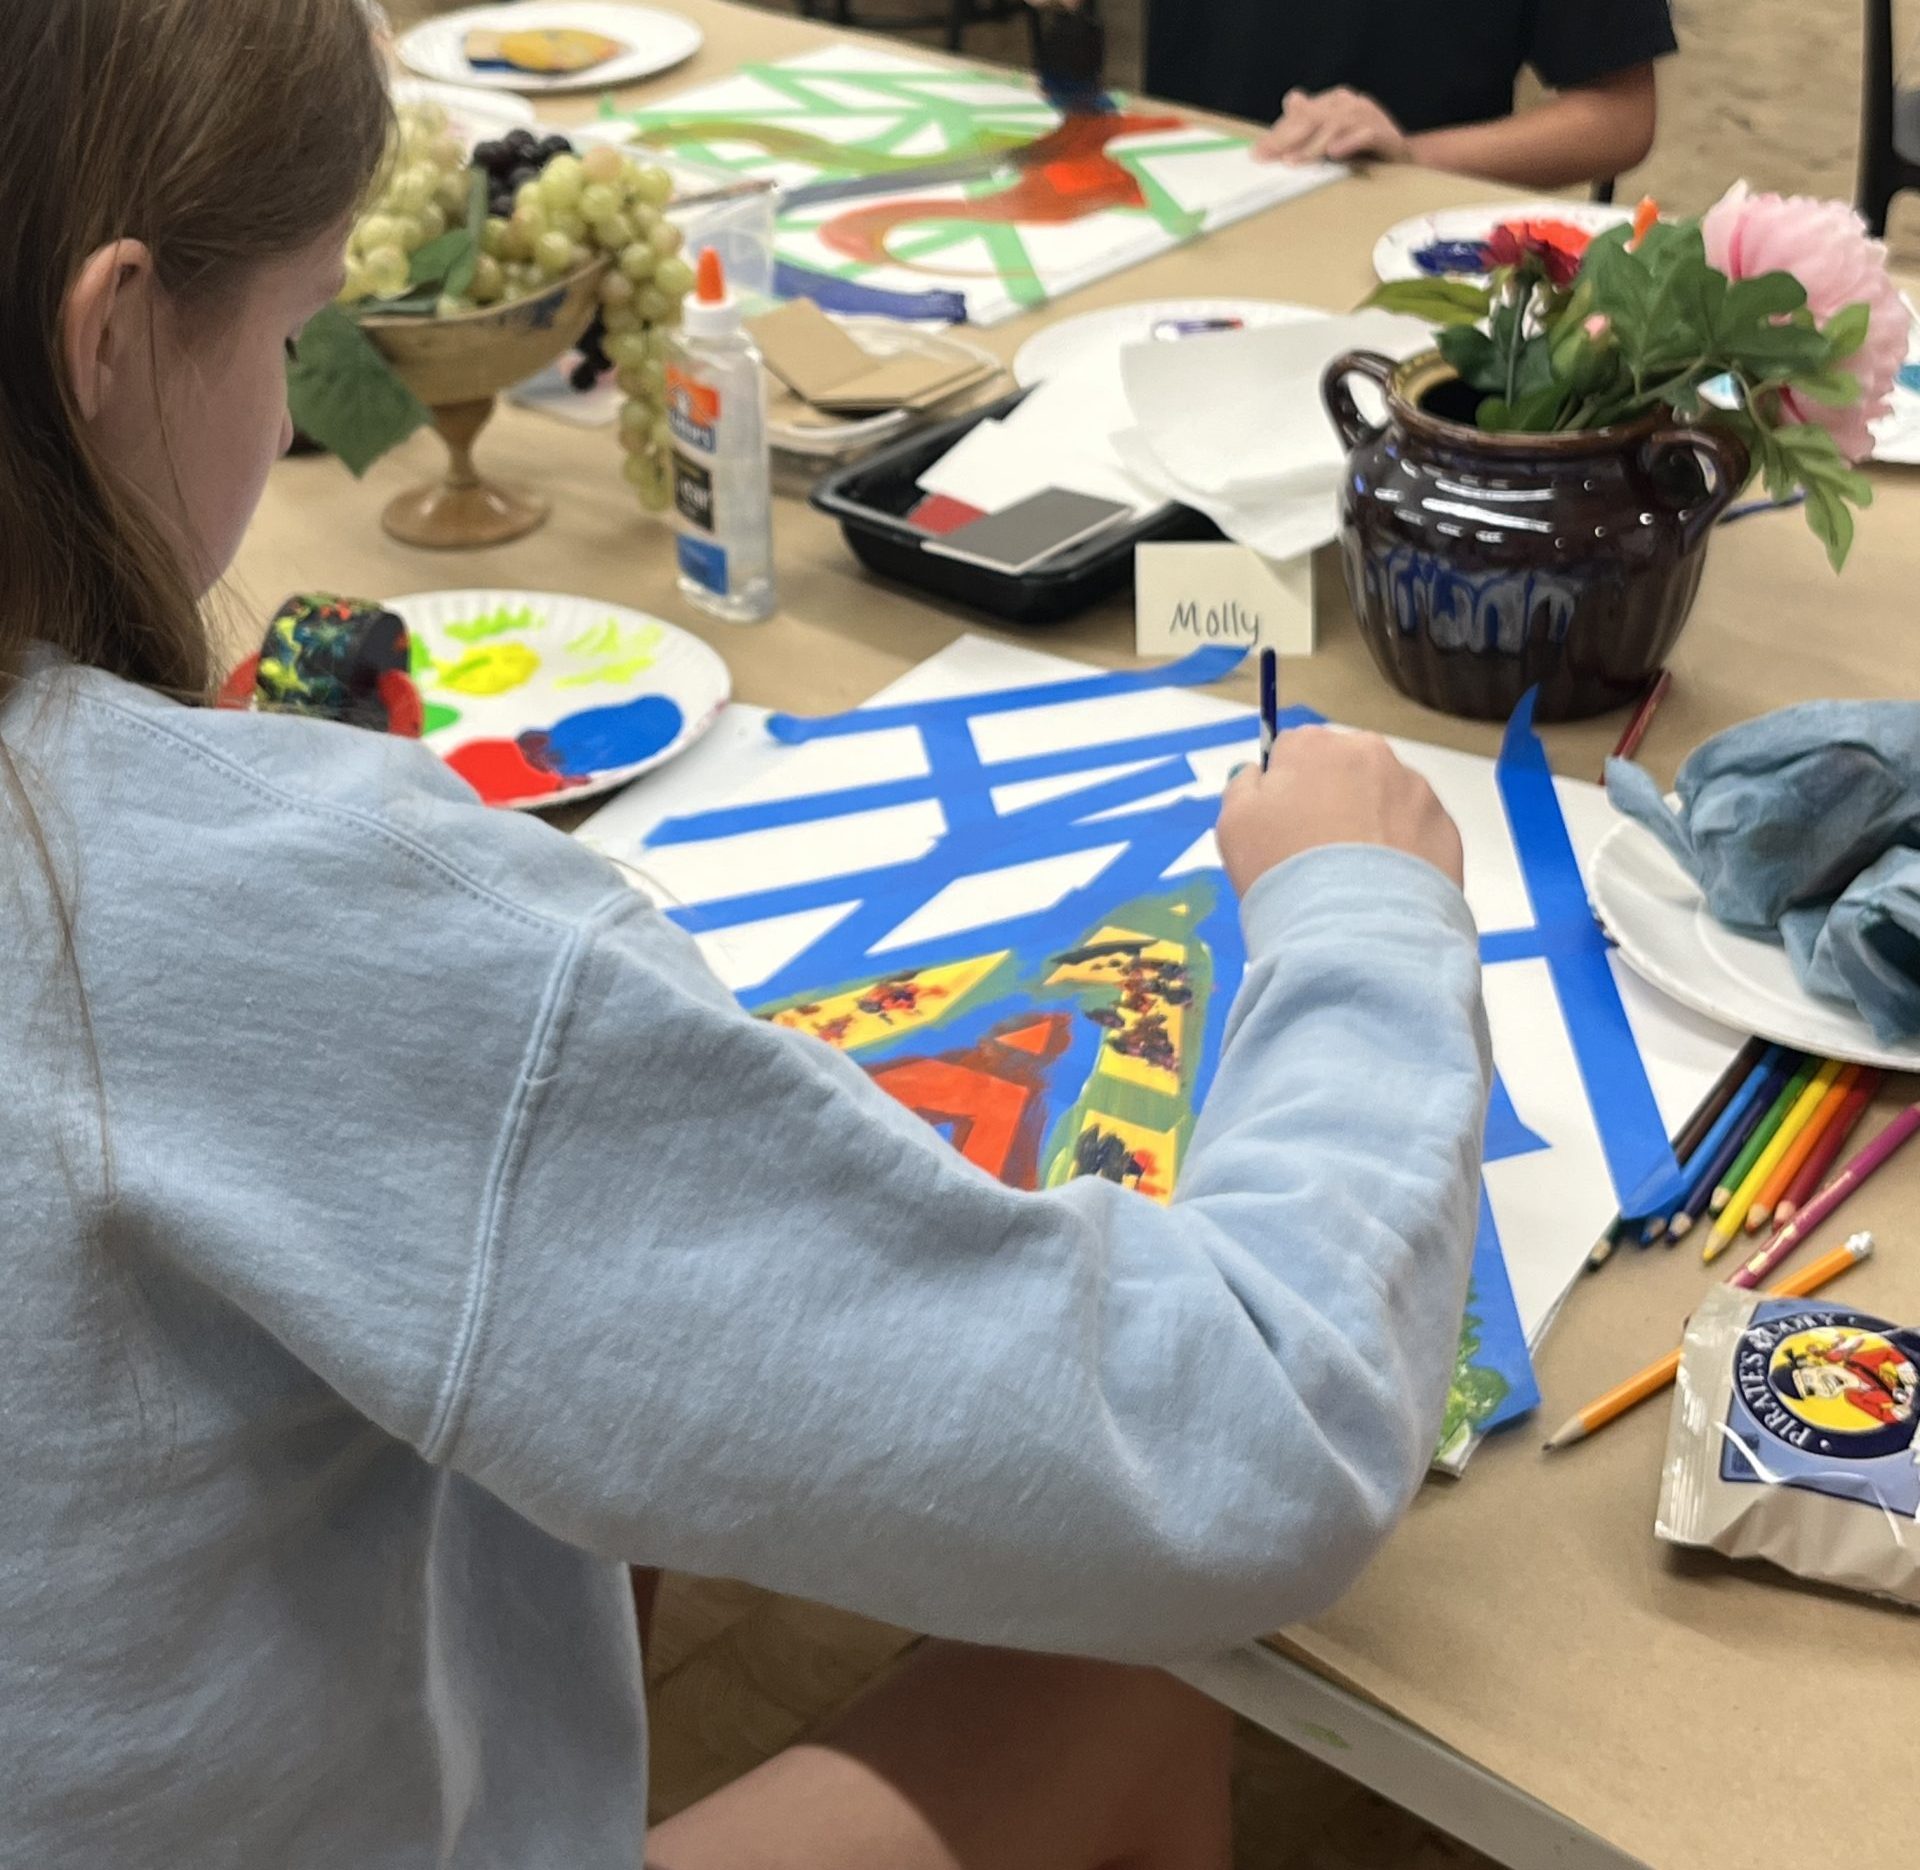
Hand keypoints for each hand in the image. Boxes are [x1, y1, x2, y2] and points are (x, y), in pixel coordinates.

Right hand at [1217, 728, 1464, 893]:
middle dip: (1334, 800)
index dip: (1286, 790)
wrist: (1354, 931)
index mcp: (1314, 745)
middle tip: (1318, 854)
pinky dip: (1403, 851)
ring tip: (1354, 877)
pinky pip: (1416, 831)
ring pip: (1385, 798)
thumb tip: (1259, 774)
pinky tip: (1383, 886)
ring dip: (1371, 824)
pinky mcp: (1445, 827)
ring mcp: (1414, 789)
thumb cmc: (1283, 871)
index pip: (1294, 751)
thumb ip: (1243, 786)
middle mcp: (1370, 753)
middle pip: (1345, 769)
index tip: (1283, 827)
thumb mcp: (1233, 825)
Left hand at [1255, 87, 1410, 164]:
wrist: (1403, 158)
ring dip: (1312, 145)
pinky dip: (1349, 143)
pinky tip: (1334, 154)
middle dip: (1286, 138)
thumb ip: (1308, 128)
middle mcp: (1349, 103)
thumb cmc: (1361, 150)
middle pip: (1313, 118)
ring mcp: (1368, 115)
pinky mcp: (1385, 132)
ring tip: (1291, 162)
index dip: (1278, 132)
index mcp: (1334, 101)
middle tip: (1266, 157)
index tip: (1257, 153)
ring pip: (1335, 127)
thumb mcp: (1328, 140)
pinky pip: (1364, 136)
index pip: (1300, 113)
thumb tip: (1289, 103)